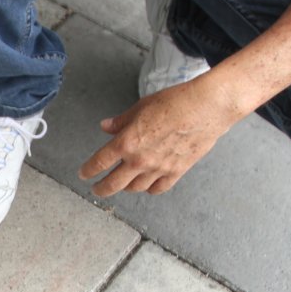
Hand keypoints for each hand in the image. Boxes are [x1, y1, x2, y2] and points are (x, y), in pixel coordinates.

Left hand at [79, 78, 239, 195]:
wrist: (207, 107)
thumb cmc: (174, 102)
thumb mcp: (141, 107)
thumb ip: (121, 121)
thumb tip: (105, 127)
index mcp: (127, 142)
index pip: (99, 162)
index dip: (88, 171)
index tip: (83, 174)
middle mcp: (140, 160)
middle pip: (113, 184)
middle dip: (101, 188)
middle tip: (97, 189)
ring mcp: (158, 169)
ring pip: (135, 188)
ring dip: (126, 187)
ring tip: (123, 184)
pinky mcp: (177, 171)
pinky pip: (158, 188)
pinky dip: (149, 189)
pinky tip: (146, 185)